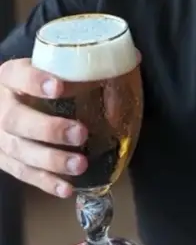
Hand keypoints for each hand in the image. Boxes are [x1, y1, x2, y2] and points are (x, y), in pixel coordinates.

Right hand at [0, 58, 87, 196]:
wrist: (2, 99)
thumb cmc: (33, 80)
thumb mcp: (47, 65)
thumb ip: (82, 63)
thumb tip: (133, 56)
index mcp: (9, 76)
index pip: (19, 74)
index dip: (36, 81)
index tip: (60, 86)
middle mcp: (0, 106)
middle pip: (16, 120)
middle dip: (49, 129)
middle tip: (80, 133)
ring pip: (20, 151)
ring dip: (51, 161)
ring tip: (81, 165)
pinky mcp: (4, 160)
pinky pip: (22, 174)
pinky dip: (45, 183)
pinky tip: (67, 189)